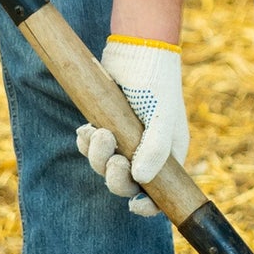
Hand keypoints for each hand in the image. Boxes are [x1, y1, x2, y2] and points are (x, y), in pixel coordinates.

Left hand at [77, 37, 187, 216]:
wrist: (137, 48)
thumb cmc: (156, 82)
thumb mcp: (162, 116)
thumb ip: (155, 148)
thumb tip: (140, 179)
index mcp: (168, 153)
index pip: (161, 193)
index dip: (148, 205)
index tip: (132, 204)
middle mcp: (148, 150)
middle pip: (128, 182)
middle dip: (115, 175)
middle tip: (111, 157)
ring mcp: (127, 139)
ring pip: (105, 166)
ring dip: (96, 156)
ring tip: (97, 132)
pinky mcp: (108, 125)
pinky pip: (92, 148)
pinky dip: (86, 143)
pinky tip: (84, 130)